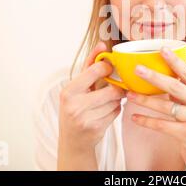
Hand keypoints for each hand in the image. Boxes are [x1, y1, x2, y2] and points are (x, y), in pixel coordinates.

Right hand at [57, 42, 125, 169]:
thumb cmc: (75, 108)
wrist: (72, 140)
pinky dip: (116, 110)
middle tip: (115, 87)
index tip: (109, 69)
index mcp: (69, 91)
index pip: (96, 70)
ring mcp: (85, 118)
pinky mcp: (96, 128)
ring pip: (116, 102)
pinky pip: (116, 112)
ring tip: (108, 101)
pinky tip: (107, 112)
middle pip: (111, 89)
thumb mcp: (77, 87)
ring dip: (116, 100)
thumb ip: (90, 66)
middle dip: (116, 89)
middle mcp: (74, 105)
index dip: (108, 68)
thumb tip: (102, 44)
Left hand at [126, 47, 185, 170]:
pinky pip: (163, 125)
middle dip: (154, 76)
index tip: (161, 48)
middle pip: (175, 86)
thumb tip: (162, 71)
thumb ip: (184, 89)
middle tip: (137, 69)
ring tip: (129, 94)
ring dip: (145, 100)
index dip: (174, 60)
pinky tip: (134, 116)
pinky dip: (147, 120)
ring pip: (166, 106)